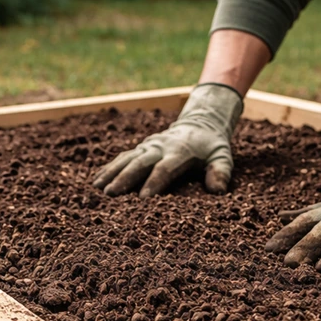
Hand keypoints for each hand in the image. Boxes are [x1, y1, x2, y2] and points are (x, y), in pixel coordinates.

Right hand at [92, 83, 242, 196]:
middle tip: (110, 194)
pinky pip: (123, 157)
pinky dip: (110, 167)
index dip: (154, 182)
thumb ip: (220, 172)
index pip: (164, 168)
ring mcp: (148, 146)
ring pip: (127, 159)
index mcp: (180, 151)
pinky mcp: (141, 147)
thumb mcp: (223, 157)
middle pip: (139, 163)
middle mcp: (160, 147)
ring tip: (97, 188)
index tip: (142, 198)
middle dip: (124, 178)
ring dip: (111, 173)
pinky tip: (97, 180)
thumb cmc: (212, 146)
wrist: (200, 122)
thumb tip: (218, 190)